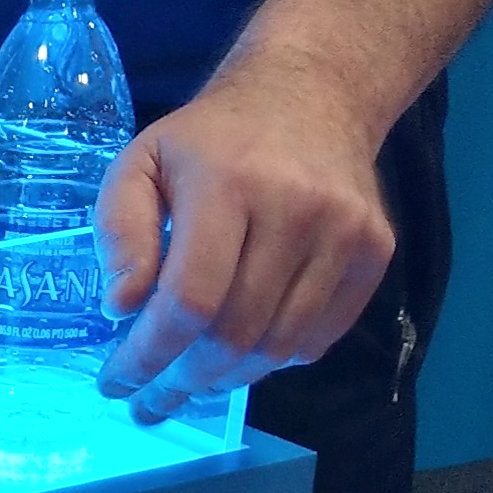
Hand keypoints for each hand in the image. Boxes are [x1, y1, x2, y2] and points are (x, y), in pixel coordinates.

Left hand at [93, 49, 394, 422]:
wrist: (313, 94)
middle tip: (153, 398)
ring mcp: (345, 231)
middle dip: (184, 380)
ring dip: (227, 379)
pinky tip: (244, 352)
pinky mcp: (376, 250)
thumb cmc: (211, 140)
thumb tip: (120, 308)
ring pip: (278, 346)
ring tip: (193, 381)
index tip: (117, 384)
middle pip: (235, 333)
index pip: (189, 300)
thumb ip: (119, 231)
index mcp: (229, 183)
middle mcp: (296, 208)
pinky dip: (275, 358)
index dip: (148, 356)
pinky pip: (320, 337)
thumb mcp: (141, 164)